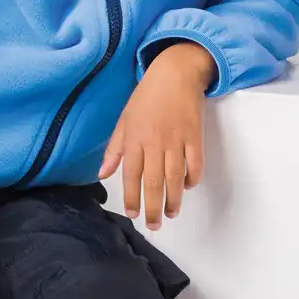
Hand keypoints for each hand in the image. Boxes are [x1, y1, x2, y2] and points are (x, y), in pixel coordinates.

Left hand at [101, 42, 214, 229]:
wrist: (176, 73)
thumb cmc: (147, 96)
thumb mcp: (123, 119)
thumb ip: (114, 149)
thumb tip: (102, 174)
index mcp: (135, 138)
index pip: (131, 174)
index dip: (131, 196)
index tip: (133, 213)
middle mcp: (155, 141)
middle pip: (154, 181)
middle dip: (152, 207)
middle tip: (153, 225)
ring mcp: (176, 139)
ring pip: (174, 177)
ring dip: (173, 199)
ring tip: (170, 214)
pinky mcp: (195, 135)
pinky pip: (195, 163)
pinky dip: (192, 178)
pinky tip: (187, 188)